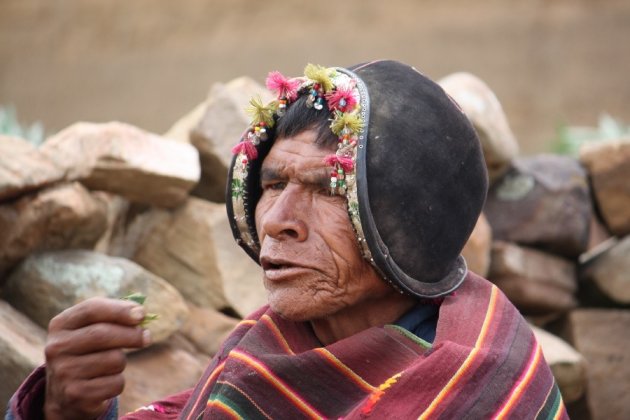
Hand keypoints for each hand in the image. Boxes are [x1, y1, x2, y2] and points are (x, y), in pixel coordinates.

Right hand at [44, 297, 150, 419]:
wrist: (65, 394)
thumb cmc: (88, 352)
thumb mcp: (91, 329)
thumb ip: (114, 317)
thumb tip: (139, 314)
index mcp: (60, 325)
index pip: (91, 309)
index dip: (120, 310)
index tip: (141, 314)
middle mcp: (56, 347)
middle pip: (102, 334)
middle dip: (131, 335)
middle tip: (147, 337)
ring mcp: (64, 372)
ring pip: (113, 360)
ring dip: (121, 362)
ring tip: (111, 365)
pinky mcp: (76, 395)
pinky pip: (115, 383)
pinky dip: (118, 382)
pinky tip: (105, 383)